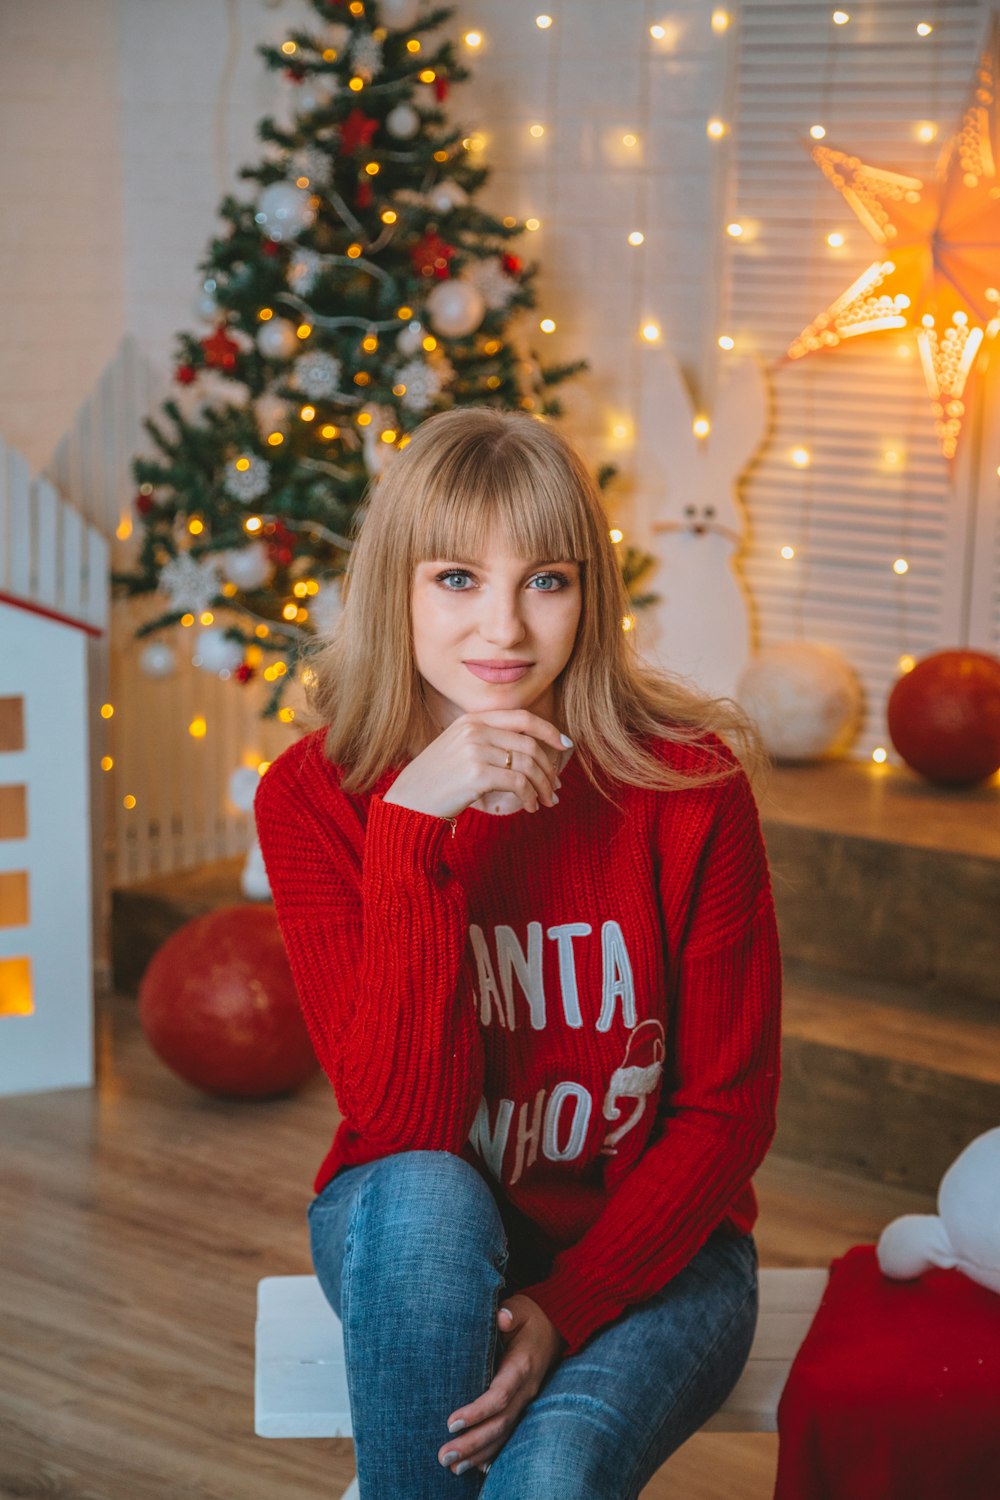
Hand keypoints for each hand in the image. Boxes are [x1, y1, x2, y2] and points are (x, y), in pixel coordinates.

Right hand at [382, 710, 568, 822]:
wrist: (410, 801)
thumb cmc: (439, 780)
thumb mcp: (460, 749)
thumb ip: (489, 741)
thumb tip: (531, 754)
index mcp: (473, 720)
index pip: (522, 717)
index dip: (548, 730)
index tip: (565, 744)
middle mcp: (474, 730)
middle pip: (529, 744)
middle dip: (548, 768)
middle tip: (556, 788)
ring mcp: (474, 750)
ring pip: (527, 765)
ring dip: (543, 786)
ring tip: (546, 801)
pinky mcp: (476, 774)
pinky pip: (518, 783)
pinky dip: (530, 796)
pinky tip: (530, 806)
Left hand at [437, 1294, 566, 1476]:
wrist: (556, 1326)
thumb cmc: (531, 1316)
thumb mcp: (520, 1308)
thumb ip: (510, 1313)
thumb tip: (501, 1318)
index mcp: (521, 1367)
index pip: (499, 1396)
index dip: (476, 1412)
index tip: (451, 1423)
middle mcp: (525, 1390)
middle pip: (499, 1424)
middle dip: (472, 1444)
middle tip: (444, 1456)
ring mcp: (526, 1401)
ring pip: (503, 1435)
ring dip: (478, 1454)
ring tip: (452, 1468)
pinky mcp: (522, 1406)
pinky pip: (508, 1434)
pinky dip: (492, 1453)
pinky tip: (475, 1468)